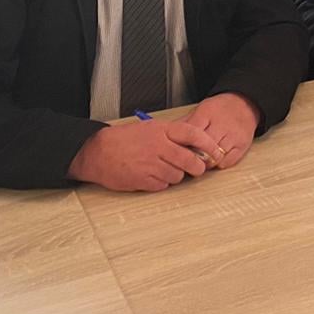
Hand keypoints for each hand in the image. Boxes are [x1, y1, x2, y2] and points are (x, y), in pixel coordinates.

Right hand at [67, 118, 217, 191]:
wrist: (97, 152)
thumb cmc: (124, 139)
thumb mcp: (150, 128)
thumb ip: (171, 135)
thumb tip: (194, 145)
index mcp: (162, 130)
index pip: (193, 134)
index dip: (208, 144)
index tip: (216, 151)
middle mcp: (158, 147)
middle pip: (190, 160)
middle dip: (198, 167)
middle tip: (198, 168)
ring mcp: (151, 164)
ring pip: (178, 175)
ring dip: (177, 175)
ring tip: (167, 170)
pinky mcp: (143, 180)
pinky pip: (163, 186)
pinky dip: (162, 183)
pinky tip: (154, 176)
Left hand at [180, 92, 260, 169]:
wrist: (245, 104)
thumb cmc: (219, 109)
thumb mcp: (201, 110)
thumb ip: (185, 123)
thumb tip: (166, 135)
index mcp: (208, 113)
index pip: (191, 133)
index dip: (182, 145)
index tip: (177, 152)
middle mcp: (222, 124)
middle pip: (203, 147)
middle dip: (193, 156)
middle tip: (186, 161)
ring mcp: (234, 135)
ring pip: (215, 157)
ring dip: (205, 162)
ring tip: (200, 161)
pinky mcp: (243, 145)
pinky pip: (227, 162)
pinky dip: (219, 164)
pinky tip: (214, 160)